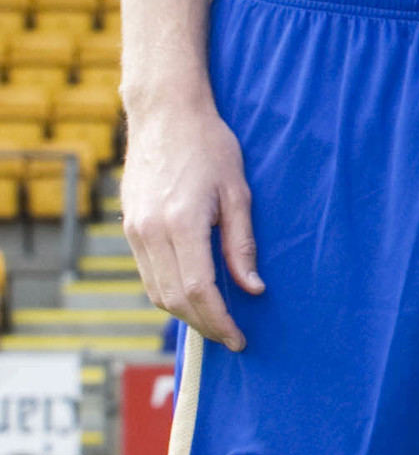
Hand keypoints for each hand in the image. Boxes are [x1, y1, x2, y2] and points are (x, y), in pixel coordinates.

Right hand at [122, 96, 262, 350]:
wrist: (165, 116)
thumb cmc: (210, 147)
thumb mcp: (238, 192)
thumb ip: (242, 244)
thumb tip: (252, 289)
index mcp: (181, 224)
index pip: (198, 290)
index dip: (219, 320)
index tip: (239, 338)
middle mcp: (150, 233)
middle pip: (173, 299)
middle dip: (204, 324)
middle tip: (231, 338)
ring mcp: (135, 232)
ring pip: (156, 292)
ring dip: (185, 314)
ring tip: (216, 322)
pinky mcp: (129, 228)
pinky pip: (147, 275)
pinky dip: (169, 293)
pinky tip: (193, 297)